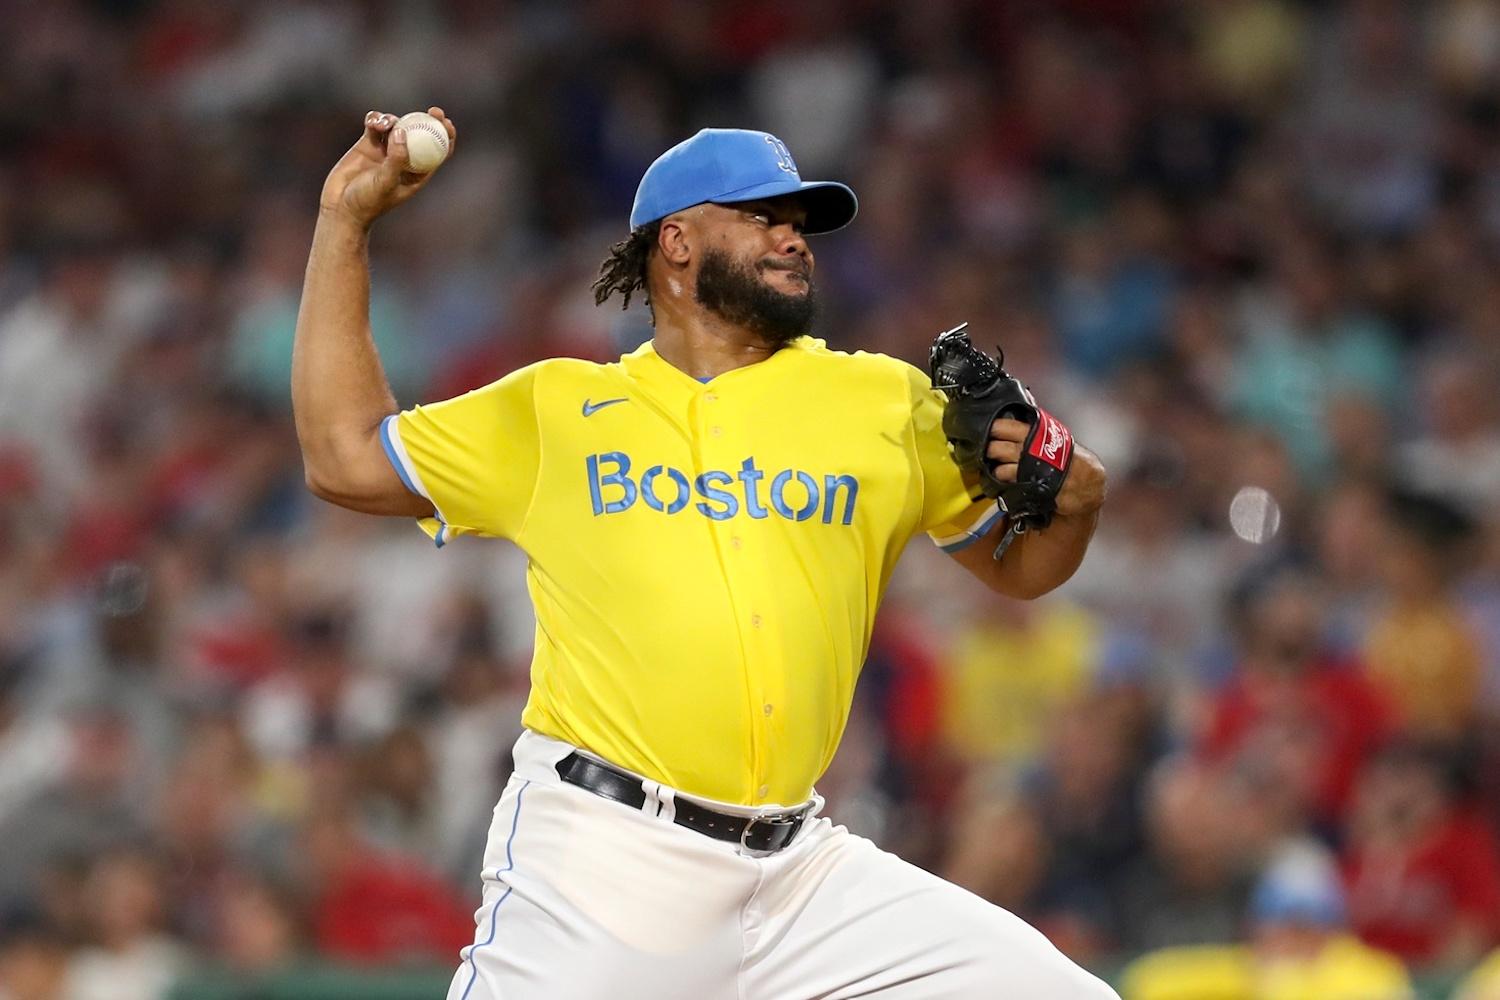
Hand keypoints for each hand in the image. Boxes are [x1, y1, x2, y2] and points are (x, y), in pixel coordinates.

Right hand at [319, 108, 457, 227]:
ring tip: (382, 125)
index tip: (447, 123)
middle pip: (421, 133)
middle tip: (433, 111)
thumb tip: (403, 132)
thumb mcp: (386, 182)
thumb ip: (396, 158)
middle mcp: (404, 159)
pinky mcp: (368, 144)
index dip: (446, 135)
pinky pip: (374, 124)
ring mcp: (386, 150)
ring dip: (392, 119)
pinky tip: (372, 121)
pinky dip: (375, 119)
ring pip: (397, 125)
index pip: (438, 151)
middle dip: (429, 119)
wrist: (341, 206)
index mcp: (417, 173)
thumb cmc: (368, 201)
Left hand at [986, 419, 1105, 518]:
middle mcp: (1029, 450)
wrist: (1087, 482)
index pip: (1003, 426)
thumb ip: (1037, 422)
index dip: (992, 428)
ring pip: (999, 468)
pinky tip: (1004, 480)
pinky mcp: (1028, 487)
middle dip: (989, 450)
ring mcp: (1027, 470)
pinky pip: (1007, 484)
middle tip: (989, 451)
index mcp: (1035, 433)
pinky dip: (1003, 482)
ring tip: (997, 467)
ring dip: (995, 469)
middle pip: (996, 448)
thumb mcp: (1056, 434)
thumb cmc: (1070, 457)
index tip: (988, 430)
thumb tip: (1026, 397)